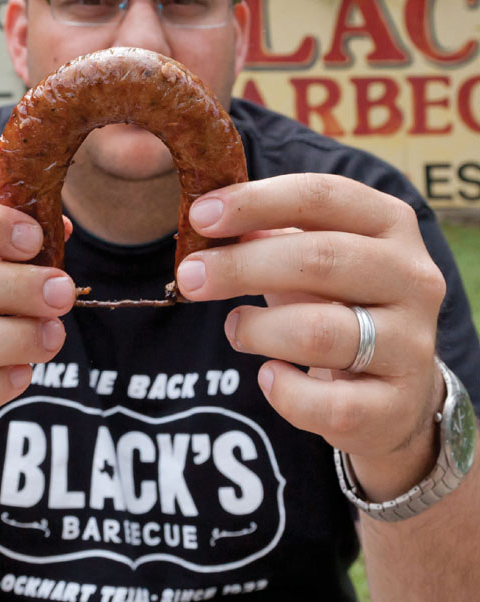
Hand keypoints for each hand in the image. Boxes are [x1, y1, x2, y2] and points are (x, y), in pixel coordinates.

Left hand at [176, 173, 446, 499]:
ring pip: (318, 332)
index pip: (322, 196)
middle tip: (189, 276)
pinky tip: (270, 376)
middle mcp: (412, 278)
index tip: (200, 215)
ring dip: (256, 329)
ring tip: (235, 328)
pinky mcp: (397, 405)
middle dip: (240, 266)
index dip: (255, 202)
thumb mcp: (311, 256)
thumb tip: (207, 220)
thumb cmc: (337, 302)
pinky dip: (284, 391)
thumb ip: (267, 233)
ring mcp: (411, 344)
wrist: (395, 388)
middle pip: (319, 259)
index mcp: (390, 224)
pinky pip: (327, 404)